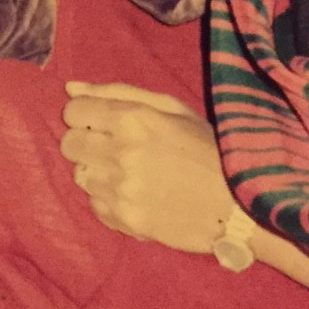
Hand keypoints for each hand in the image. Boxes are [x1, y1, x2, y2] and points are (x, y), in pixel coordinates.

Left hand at [60, 81, 234, 252]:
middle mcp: (122, 154)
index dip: (84, 115)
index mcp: (134, 120)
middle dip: (85, 142)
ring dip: (99, 172)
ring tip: (131, 173)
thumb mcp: (172, 108)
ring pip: (79, 175)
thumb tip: (71, 87)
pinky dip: (109, 200)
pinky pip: (94, 204)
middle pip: (69, 144)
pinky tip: (136, 195)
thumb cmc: (208, 148)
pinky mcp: (125, 220)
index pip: (72, 112)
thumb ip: (118, 93)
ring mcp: (121, 190)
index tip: (100, 122)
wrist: (240, 205)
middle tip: (113, 148)